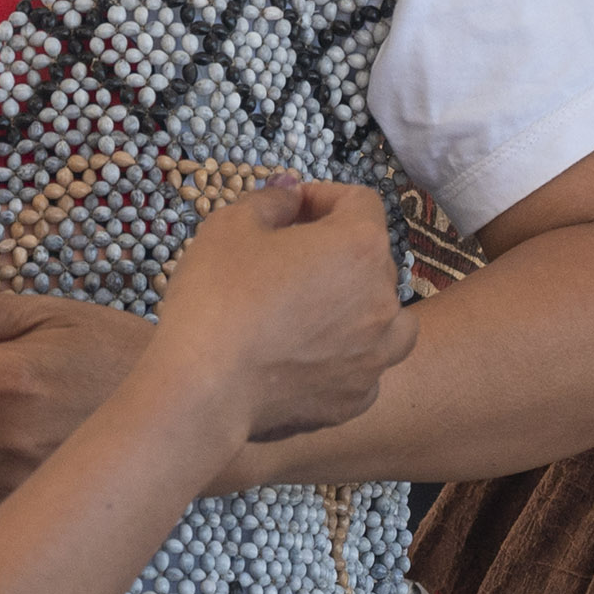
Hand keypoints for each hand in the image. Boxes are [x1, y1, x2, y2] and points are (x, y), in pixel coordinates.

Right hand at [141, 180, 413, 449]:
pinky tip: (312, 357)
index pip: (360, 202)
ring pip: (389, 318)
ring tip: (320, 309)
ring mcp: (376, 354)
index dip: (323, 197)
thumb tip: (292, 194)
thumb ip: (273, 200)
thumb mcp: (232, 225)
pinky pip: (366, 367)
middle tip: (287, 258)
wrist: (204, 388)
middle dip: (335, 250)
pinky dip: (347, 357)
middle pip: (372, 258)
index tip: (290, 209)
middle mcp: (383, 299)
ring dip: (361, 304)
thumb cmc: (217, 295)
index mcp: (360, 246)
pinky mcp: (357, 398)